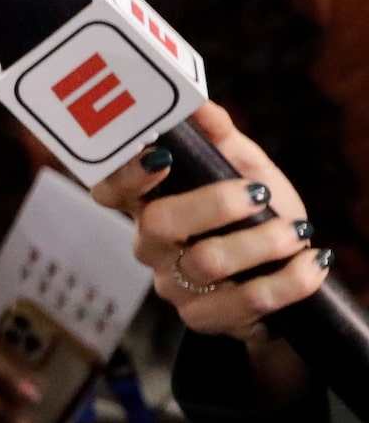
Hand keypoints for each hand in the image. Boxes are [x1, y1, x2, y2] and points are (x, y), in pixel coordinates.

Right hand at [92, 103, 323, 391]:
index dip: (126, 174)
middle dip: (214, 205)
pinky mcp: (202, 318)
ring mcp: (172, 285)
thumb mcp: (245, 167)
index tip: (161, 157)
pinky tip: (313, 262)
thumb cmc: (256, 213)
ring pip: (205, 262)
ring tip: (299, 232)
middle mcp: (150, 245)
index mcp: (150, 203)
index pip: (110, 189)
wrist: (285, 271)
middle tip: (259, 195)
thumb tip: (201, 104)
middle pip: (157, 225)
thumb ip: (221, 137)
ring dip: (262, 242)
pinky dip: (288, 281)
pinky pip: (243, 303)